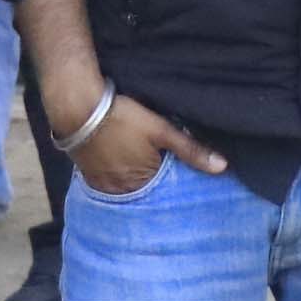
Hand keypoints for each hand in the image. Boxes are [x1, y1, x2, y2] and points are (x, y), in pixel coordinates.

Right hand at [67, 91, 226, 199]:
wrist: (77, 106)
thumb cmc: (121, 116)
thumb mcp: (161, 130)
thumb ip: (191, 150)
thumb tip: (222, 167)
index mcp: (141, 184)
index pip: (165, 193)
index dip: (172, 182)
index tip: (178, 174)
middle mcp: (120, 191)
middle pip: (145, 192)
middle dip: (154, 184)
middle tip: (159, 171)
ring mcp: (102, 184)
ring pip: (126, 188)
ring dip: (135, 181)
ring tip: (140, 167)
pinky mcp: (88, 175)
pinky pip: (108, 183)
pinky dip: (117, 177)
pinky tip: (121, 164)